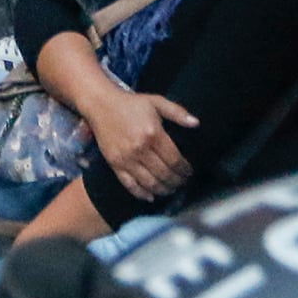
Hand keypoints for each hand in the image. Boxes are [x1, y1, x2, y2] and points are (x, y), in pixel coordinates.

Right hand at [86, 86, 199, 202]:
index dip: (185, 170)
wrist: (101, 104)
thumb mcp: (156, 102)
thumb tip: (196, 124)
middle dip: (177, 181)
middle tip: (182, 182)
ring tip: (170, 189)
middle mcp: (140, 149)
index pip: (175, 160)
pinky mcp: (114, 164)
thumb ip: (177, 112)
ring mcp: (126, 158)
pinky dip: (142, 194)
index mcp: (153, 134)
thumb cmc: (131, 103)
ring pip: (150, 183)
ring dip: (163, 190)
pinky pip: (130, 185)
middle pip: (164, 174)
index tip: (189, 172)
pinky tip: (151, 196)